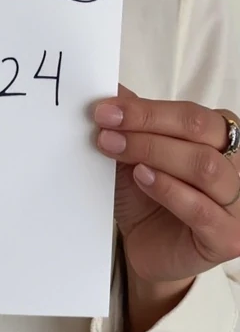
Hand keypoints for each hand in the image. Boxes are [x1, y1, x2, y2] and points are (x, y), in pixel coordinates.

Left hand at [94, 84, 239, 285]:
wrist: (143, 247)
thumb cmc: (145, 196)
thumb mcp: (133, 152)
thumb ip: (130, 119)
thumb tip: (107, 84)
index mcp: (220, 137)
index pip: (191, 114)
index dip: (146, 109)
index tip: (106, 110)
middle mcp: (236, 165)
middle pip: (201, 132)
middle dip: (147, 125)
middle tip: (106, 128)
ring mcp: (237, 203)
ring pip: (204, 167)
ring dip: (154, 152)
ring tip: (117, 150)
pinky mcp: (227, 238)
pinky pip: (202, 209)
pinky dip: (168, 189)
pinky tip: (141, 178)